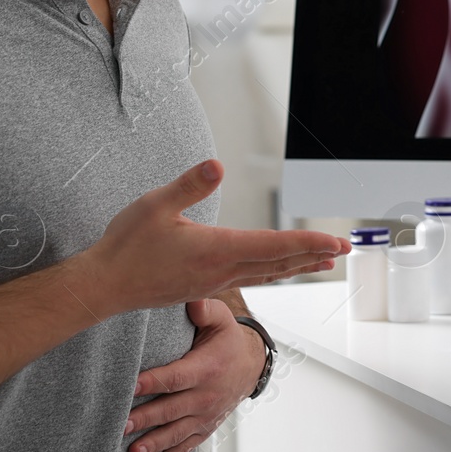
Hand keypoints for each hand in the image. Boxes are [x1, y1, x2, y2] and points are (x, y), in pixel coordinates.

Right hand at [72, 160, 349, 316]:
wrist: (103, 286)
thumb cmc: (126, 246)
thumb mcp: (154, 205)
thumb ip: (188, 185)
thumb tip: (216, 165)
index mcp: (217, 249)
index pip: (273, 246)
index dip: (307, 242)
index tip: (334, 241)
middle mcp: (223, 270)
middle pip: (280, 263)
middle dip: (315, 254)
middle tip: (347, 249)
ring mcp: (215, 281)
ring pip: (268, 274)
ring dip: (299, 266)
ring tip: (325, 262)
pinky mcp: (206, 285)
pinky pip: (252, 279)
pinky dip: (275, 273)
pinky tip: (280, 271)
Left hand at [124, 298, 258, 451]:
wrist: (251, 365)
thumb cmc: (228, 341)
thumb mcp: (221, 319)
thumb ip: (205, 309)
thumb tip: (192, 302)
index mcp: (206, 368)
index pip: (175, 376)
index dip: (152, 381)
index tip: (131, 386)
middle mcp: (206, 395)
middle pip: (171, 409)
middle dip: (145, 418)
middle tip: (120, 426)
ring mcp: (206, 415)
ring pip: (177, 432)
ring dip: (155, 443)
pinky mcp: (205, 427)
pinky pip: (189, 445)